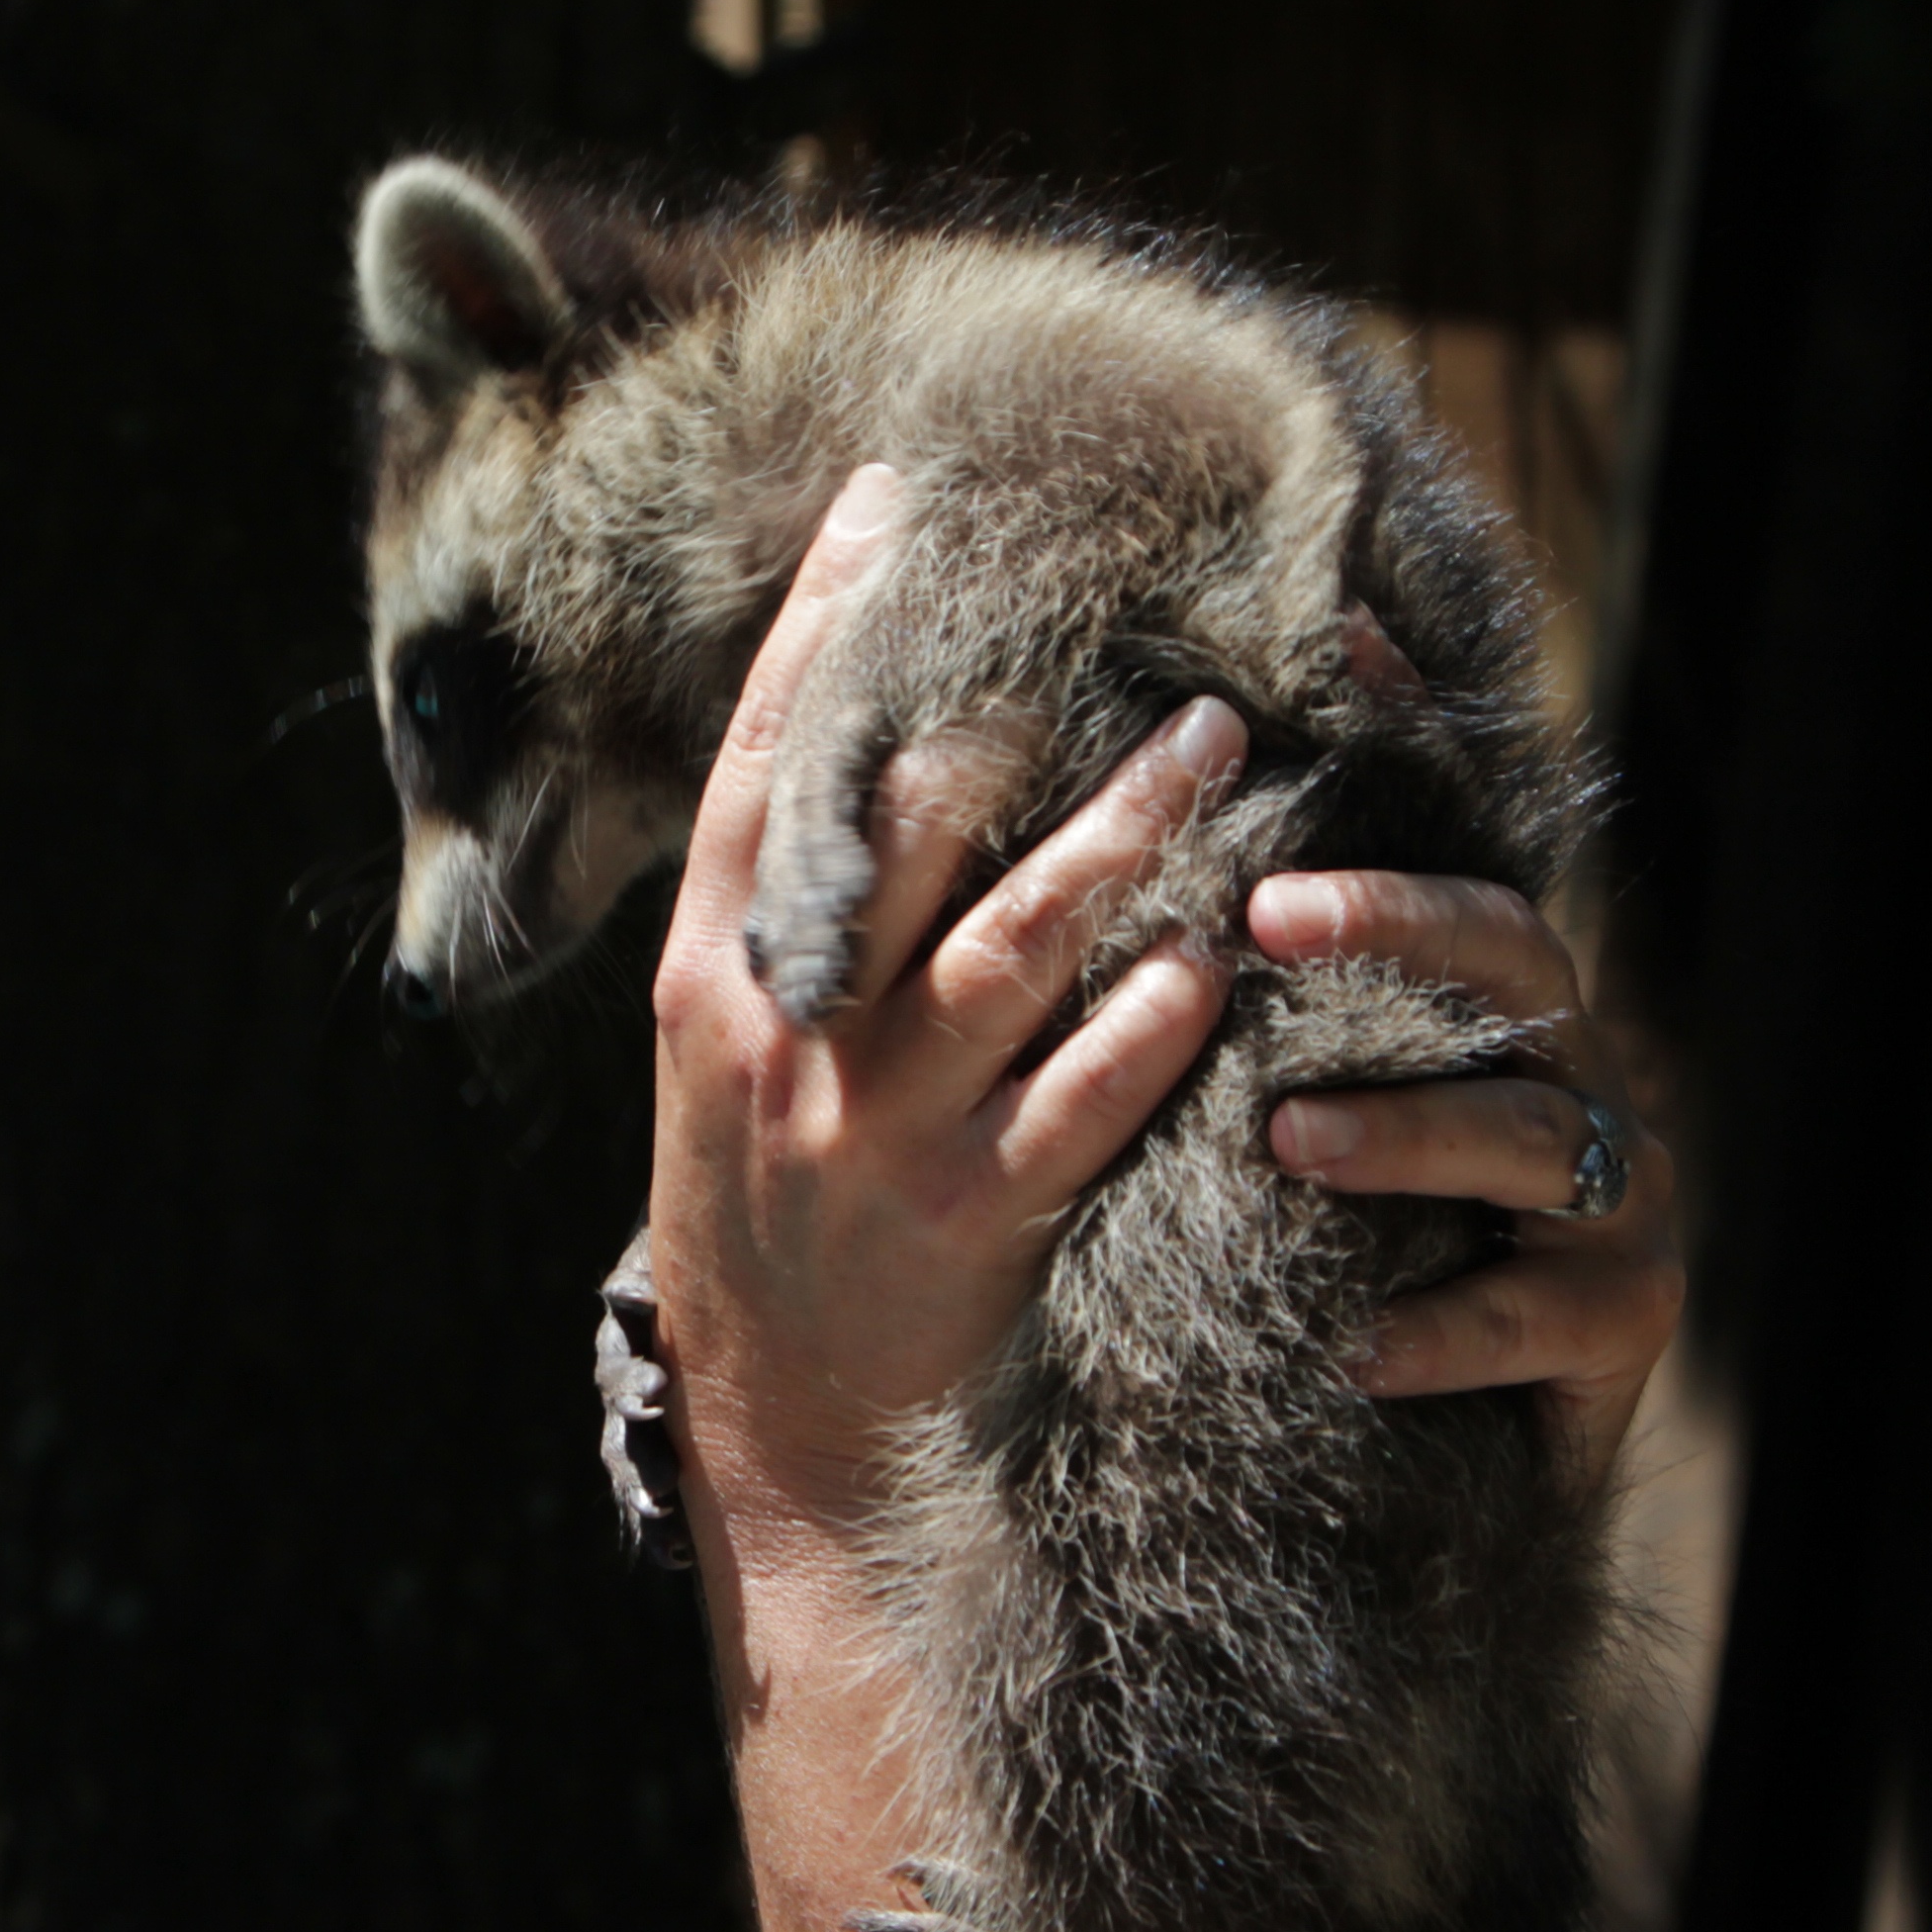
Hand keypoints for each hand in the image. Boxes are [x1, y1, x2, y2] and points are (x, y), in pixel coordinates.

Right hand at [646, 466, 1239, 1592]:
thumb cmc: (771, 1208)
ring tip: (1216, 750)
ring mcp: (882, 1129)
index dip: (825, 632)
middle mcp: (790, 1037)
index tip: (896, 501)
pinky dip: (1152, 1026)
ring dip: (1122, 841)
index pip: (765, 771)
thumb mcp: (727, 1054)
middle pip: (902, 837)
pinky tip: (1218, 960)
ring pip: (1011, 950)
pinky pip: (1081, 1102)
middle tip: (1140, 636)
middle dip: (1019, 720)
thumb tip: (880, 738)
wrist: (782, 1430)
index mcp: (713, 977)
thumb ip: (785, 914)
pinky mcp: (977, 1220)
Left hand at [1252, 872, 1683, 1492]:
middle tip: (1259, 965)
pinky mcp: (1628, 1320)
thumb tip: (1154, 975)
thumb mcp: (1320, 1168)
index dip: (1387, 903)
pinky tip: (1351, 1347)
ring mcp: (1623, 1209)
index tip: (1261, 902)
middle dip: (1394, 965)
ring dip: (1404, 1133)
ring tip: (1288, 1144)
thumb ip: (1280, 1077)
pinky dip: (1437, 1331)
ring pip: (1527, 1142)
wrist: (1438, 1474)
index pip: (1480, 932)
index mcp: (1519, 1041)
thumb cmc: (1352, 1279)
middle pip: (1519, 995)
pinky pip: (1533, 1314)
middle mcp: (1585, 1100)